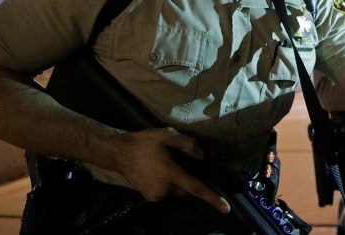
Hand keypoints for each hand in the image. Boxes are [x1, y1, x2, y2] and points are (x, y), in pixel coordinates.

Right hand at [113, 128, 230, 213]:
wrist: (118, 153)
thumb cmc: (144, 143)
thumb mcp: (167, 136)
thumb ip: (187, 145)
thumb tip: (202, 157)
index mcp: (171, 174)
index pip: (196, 188)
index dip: (212, 198)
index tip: (226, 208)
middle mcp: (165, 189)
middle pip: (187, 189)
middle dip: (188, 179)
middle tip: (180, 163)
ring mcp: (156, 196)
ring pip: (176, 191)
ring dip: (177, 181)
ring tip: (166, 165)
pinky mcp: (149, 197)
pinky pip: (166, 192)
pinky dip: (168, 184)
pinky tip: (159, 170)